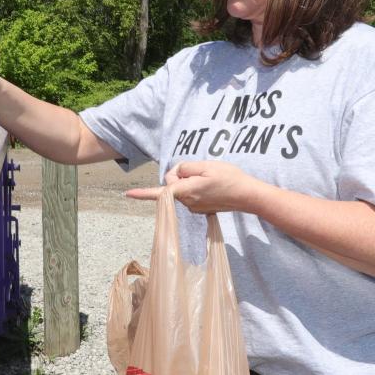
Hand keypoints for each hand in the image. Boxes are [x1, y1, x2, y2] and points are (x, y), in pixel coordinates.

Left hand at [126, 161, 260, 213]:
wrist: (247, 195)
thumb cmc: (229, 178)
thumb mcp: (205, 165)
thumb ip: (185, 168)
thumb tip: (175, 174)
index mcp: (186, 191)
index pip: (160, 191)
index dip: (142, 193)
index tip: (127, 194)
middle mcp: (187, 202)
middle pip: (173, 185)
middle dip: (180, 175)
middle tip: (200, 170)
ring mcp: (193, 207)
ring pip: (181, 190)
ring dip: (189, 181)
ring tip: (209, 178)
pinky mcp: (199, 209)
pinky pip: (190, 195)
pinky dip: (195, 188)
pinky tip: (210, 185)